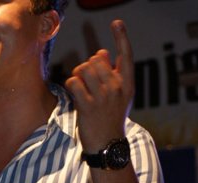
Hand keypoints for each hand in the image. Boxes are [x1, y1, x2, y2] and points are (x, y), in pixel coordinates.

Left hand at [65, 20, 133, 152]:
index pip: (126, 56)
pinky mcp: (88, 106)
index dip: (122, 37)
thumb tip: (101, 52)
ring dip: (77, 76)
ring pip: (83, 68)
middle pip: (96, 59)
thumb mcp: (119, 97)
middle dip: (87, 67)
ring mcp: (103, 97)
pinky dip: (71, 86)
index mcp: (127, 84)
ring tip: (80, 88)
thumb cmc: (111, 119)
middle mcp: (117, 88)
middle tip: (87, 83)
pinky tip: (76, 96)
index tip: (116, 23)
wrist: (107, 144)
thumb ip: (112, 75)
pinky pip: (73, 82)